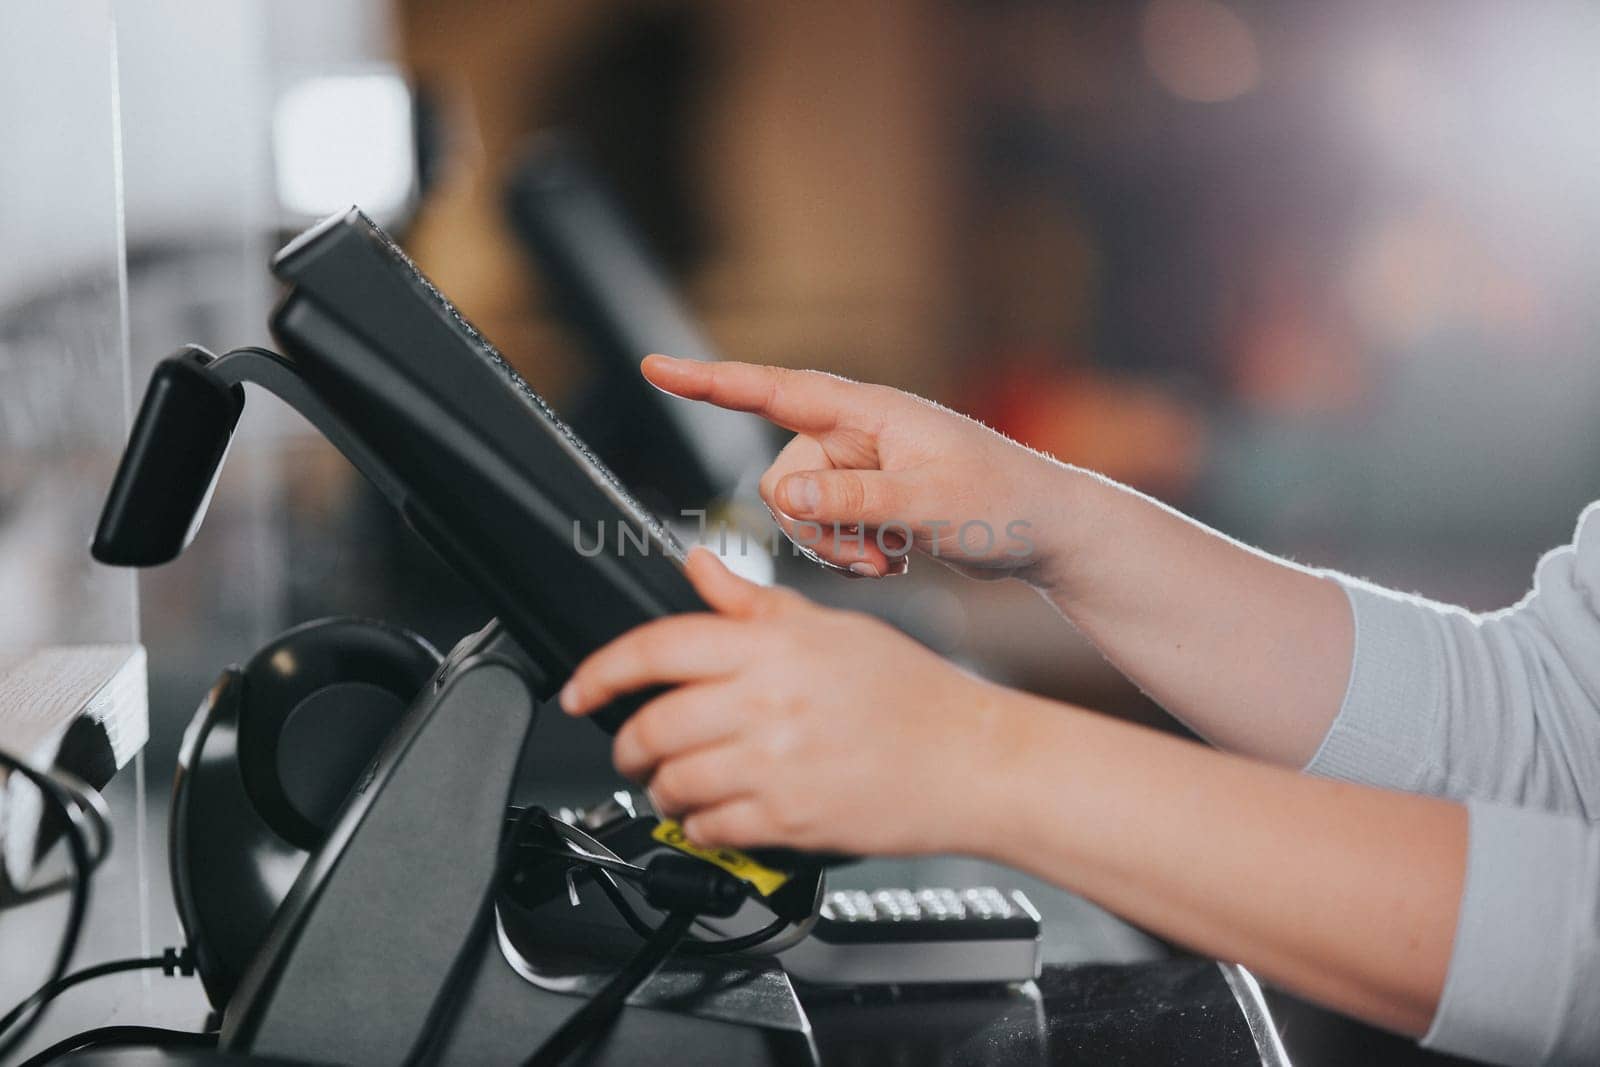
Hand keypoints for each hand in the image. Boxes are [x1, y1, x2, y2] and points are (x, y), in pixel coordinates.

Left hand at [560, 547, 1011, 853]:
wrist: (974, 760)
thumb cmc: (912, 693)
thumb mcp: (833, 628)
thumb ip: (755, 604)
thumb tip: (700, 567)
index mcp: (774, 645)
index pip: (659, 648)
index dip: (602, 670)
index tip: (580, 690)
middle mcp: (768, 702)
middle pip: (654, 724)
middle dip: (625, 743)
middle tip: (629, 748)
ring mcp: (776, 764)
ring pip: (674, 782)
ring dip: (659, 789)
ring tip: (672, 784)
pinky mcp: (790, 820)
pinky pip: (710, 829)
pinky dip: (697, 827)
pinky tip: (713, 814)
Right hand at [642, 354, 1071, 582]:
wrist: (1046, 530)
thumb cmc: (1002, 504)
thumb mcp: (924, 504)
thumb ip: (848, 500)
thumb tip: (778, 493)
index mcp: (869, 413)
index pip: (774, 390)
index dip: (709, 381)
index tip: (653, 367)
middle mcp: (859, 434)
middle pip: (781, 477)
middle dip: (813, 525)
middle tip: (873, 551)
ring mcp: (864, 467)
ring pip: (800, 512)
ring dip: (835, 546)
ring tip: (892, 556)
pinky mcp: (872, 499)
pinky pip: (826, 531)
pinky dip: (851, 554)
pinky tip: (897, 557)